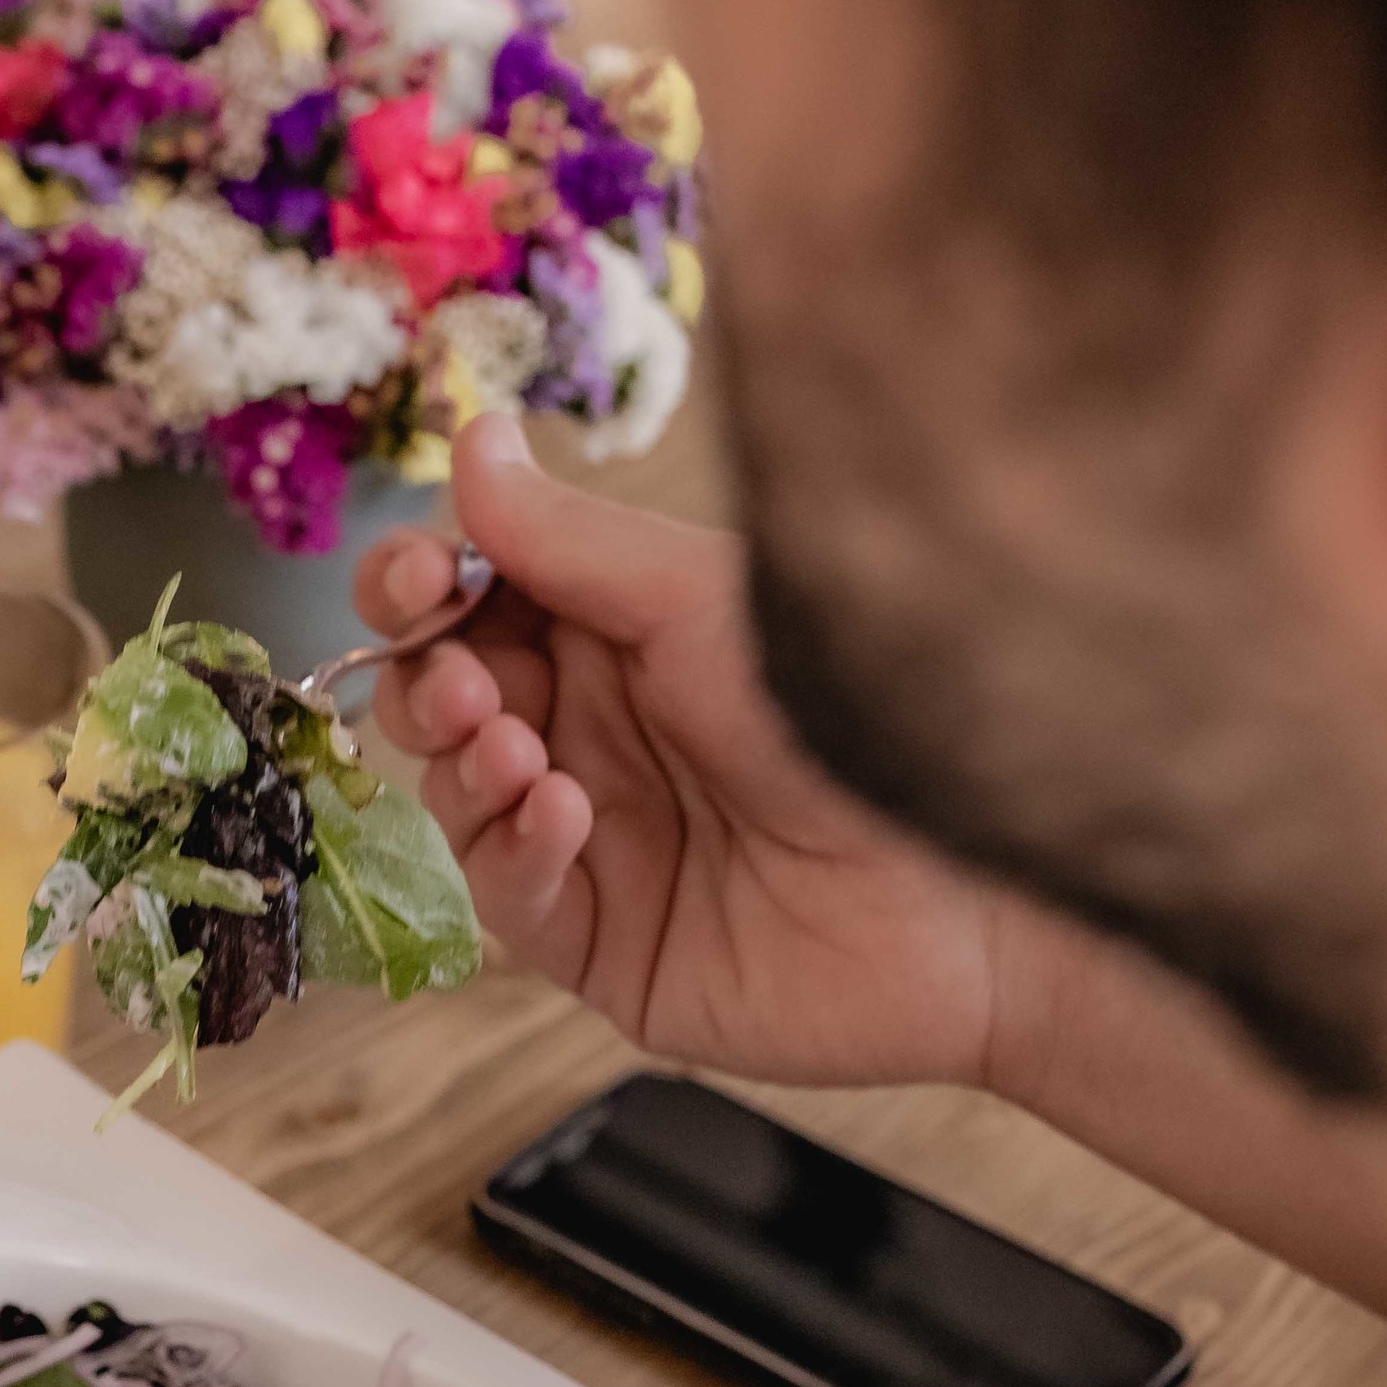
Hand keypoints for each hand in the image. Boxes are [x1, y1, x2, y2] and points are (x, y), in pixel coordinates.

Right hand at [359, 414, 1030, 1091]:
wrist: (968, 878)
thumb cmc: (855, 713)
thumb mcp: (694, 602)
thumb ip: (567, 541)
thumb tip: (472, 442)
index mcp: (618, 637)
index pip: (475, 603)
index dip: (422, 588)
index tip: (419, 581)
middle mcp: (596, 734)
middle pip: (442, 699)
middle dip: (426, 682)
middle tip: (461, 685)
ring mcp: (596, 843)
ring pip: (460, 799)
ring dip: (463, 764)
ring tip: (516, 747)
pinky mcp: (606, 945)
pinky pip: (513, 900)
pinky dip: (516, 849)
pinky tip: (561, 811)